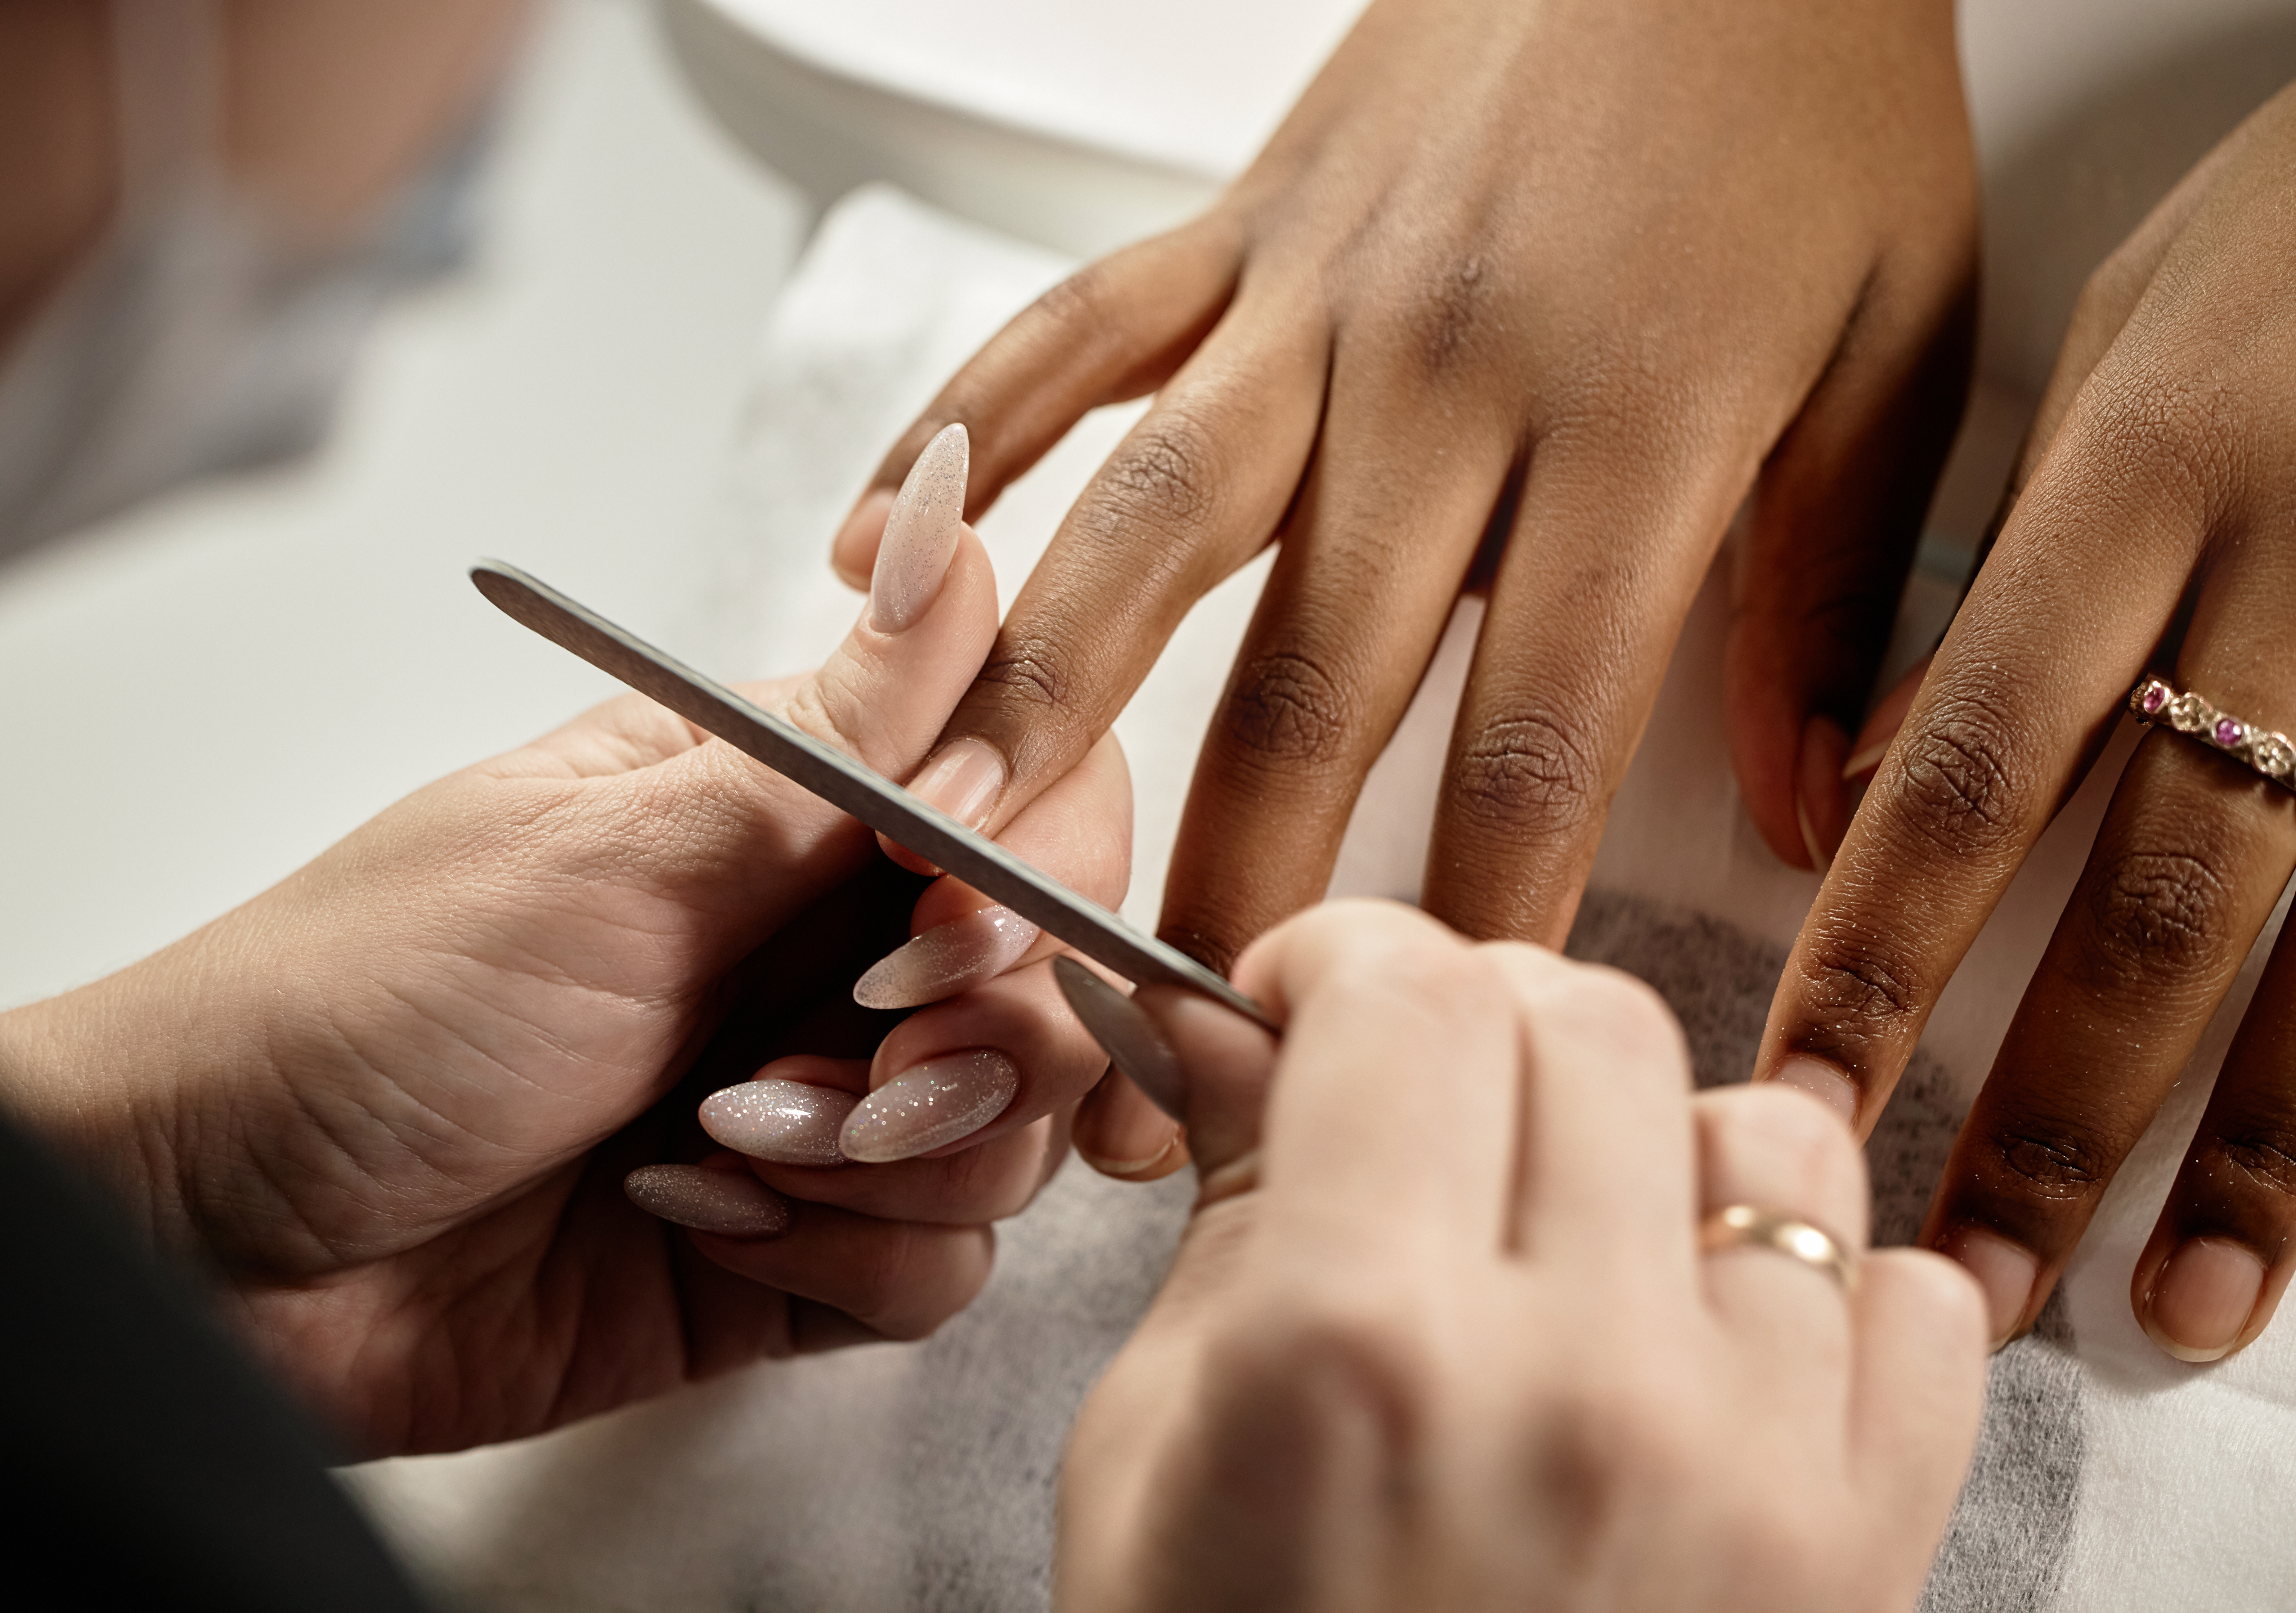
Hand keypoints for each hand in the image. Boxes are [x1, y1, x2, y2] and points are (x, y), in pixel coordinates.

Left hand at [0, 431, 1133, 1453]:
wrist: (216, 1245)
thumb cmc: (368, 1003)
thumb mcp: (613, 851)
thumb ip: (837, 733)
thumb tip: (948, 504)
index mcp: (789, 809)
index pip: (1033, 791)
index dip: (1040, 860)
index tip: (941, 912)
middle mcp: (825, 945)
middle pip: (1056, 974)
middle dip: (985, 1030)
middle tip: (854, 1052)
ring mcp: (822, 1102)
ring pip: (1017, 1128)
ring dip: (897, 1154)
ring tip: (726, 1144)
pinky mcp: (802, 1250)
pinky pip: (942, 1263)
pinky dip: (852, 1258)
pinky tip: (703, 1223)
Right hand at [832, 0, 1973, 963]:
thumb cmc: (1813, 107)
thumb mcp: (1897, 350)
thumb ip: (1836, 596)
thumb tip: (1820, 818)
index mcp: (1629, 430)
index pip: (1531, 740)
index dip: (1471, 919)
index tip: (1419, 1048)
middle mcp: (1440, 377)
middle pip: (1310, 676)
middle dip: (1223, 874)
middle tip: (1146, 1024)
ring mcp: (1312, 292)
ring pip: (1147, 519)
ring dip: (1039, 686)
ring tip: (951, 828)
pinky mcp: (1237, 220)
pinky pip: (1070, 332)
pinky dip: (960, 431)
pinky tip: (862, 540)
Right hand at [1058, 903, 1982, 1611]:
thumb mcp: (1150, 1445)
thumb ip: (1224, 1206)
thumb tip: (1230, 1020)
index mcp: (1359, 1349)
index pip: (1408, 992)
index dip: (1341, 958)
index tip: (1309, 1004)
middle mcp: (1577, 1384)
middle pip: (1582, 1019)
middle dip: (1478, 1022)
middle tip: (1417, 1102)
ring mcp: (1748, 1473)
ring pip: (1767, 1132)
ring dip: (1650, 1146)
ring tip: (1570, 1232)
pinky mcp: (1860, 1559)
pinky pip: (1914, 1300)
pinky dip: (1816, 1284)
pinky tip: (1703, 1340)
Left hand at [1757, 83, 2295, 1359]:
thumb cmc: (2277, 255)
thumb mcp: (2111, 364)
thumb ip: (1998, 580)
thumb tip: (1868, 781)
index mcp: (2148, 485)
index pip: (1974, 763)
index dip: (1880, 952)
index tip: (1797, 1098)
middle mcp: (2294, 580)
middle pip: (2153, 893)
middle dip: (2050, 1101)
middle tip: (1964, 1266)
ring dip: (2239, 1148)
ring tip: (2164, 1306)